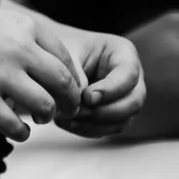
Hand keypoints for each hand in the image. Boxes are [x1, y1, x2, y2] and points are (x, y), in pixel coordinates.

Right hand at [0, 2, 83, 139]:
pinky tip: (17, 130)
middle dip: (70, 102)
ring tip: (39, 118)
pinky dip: (21, 133)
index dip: (72, 81)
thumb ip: (24, 42)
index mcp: (24, 26)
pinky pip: (14, 125)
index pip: (66, 59)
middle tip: (65, 111)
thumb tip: (54, 77)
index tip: (67, 92)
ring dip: (46, 117)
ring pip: (44, 106)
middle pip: (63, 84)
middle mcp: (17, 48)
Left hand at [41, 22, 144, 136]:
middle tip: (76, 111)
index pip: (129, 75)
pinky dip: (89, 129)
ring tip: (66, 118)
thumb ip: (76, 76)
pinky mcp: (112, 114)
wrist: (45, 58)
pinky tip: (67, 123)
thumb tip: (82, 104)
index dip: (111, 90)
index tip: (87, 97)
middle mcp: (129, 77)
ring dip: (95, 124)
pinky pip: (108, 129)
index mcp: (122, 53)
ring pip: (123, 120)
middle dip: (105, 111)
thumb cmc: (56, 49)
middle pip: (133, 102)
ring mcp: (123, 97)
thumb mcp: (65, 54)